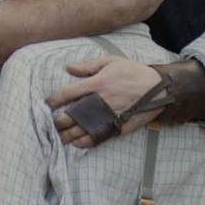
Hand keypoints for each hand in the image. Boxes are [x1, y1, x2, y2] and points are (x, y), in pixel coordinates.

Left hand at [47, 56, 165, 147]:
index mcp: (97, 83)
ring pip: (82, 129)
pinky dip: (85, 142)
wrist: (158, 88)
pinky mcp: (117, 126)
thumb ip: (88, 65)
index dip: (53, 100)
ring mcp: (108, 115)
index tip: (46, 104)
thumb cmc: (133, 72)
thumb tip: (68, 67)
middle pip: (71, 115)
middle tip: (51, 124)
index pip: (67, 93)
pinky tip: (77, 143)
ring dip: (67, 135)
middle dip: (58, 122)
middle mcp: (100, 101)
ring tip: (58, 137)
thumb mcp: (111, 61)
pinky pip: (97, 137)